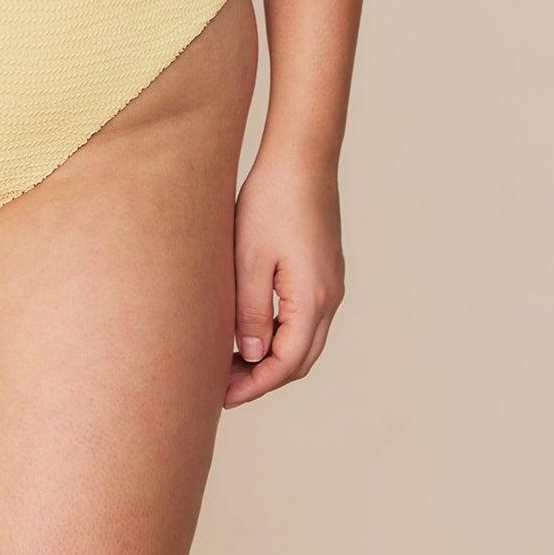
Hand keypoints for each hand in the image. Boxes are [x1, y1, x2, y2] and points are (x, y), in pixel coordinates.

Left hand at [224, 148, 345, 407]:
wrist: (301, 158)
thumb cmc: (271, 202)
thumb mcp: (250, 260)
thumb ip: (251, 313)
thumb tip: (253, 357)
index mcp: (314, 299)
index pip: (287, 364)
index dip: (255, 385)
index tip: (222, 397)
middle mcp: (330, 297)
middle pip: (300, 359)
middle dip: (263, 378)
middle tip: (222, 386)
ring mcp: (331, 284)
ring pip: (304, 340)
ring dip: (272, 357)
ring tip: (231, 360)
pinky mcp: (323, 270)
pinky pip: (305, 318)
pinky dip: (280, 334)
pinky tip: (251, 327)